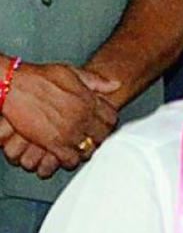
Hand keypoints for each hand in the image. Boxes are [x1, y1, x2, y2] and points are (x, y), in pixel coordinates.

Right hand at [2, 62, 118, 168]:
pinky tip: (68, 154)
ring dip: (87, 149)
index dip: (109, 122)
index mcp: (89, 101)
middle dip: (100, 136)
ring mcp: (69, 132)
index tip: (104, 123)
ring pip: (89, 149)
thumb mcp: (72, 72)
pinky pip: (70, 159)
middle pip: (103, 135)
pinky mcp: (53, 144)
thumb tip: (117, 84)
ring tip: (81, 146)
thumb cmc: (40, 77)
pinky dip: (71, 160)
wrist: (14, 85)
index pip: (112, 118)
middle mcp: (83, 117)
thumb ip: (96, 81)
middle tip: (93, 137)